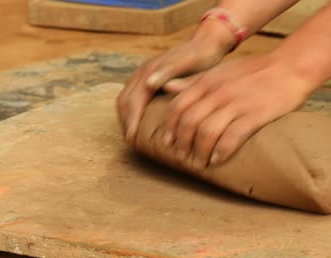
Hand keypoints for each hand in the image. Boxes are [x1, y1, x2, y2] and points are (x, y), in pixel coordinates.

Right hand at [117, 20, 234, 145]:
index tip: (132, 138)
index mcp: (149, 71)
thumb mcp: (188, 62)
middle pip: (124, 101)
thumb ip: (168, 71)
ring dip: (126, 117)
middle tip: (131, 142)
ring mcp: (144, 74)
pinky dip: (132, 110)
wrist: (206, 42)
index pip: (133, 100)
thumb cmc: (200, 55)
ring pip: (126, 98)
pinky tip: (140, 122)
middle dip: (125, 122)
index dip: (131, 120)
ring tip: (132, 136)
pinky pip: (133, 95)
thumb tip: (148, 84)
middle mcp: (142, 72)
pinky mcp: (149, 76)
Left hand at [161, 53, 318, 168]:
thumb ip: (194, 80)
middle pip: (189, 122)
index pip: (178, 106)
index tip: (168, 143)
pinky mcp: (254, 115)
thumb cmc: (255, 70)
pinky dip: (221, 152)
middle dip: (182, 144)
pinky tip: (218, 160)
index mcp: (208, 81)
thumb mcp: (221, 69)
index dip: (170, 128)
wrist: (289, 68)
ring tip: (200, 163)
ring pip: (207, 133)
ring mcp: (236, 104)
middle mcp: (218, 92)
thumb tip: (167, 88)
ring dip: (200, 152)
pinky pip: (231, 138)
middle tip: (183, 158)